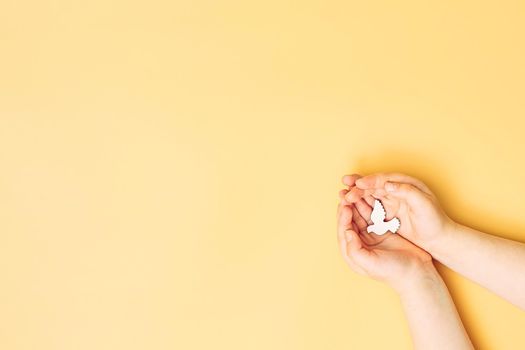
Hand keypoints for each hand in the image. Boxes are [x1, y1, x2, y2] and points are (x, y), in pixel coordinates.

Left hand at [337, 176, 432, 291]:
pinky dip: (371, 206)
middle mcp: (359, 244)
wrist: (417, 274)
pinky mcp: (383, 232)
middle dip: (348, 207)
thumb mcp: (370, 263)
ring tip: (356, 191)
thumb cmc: (393, 272)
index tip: (345, 205)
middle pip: (350, 221)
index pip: (344, 231)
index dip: (343, 217)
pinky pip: (374, 215)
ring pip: (361, 216)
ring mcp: (371, 237)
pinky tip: (370, 195)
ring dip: (358, 204)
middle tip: (347, 193)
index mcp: (352, 253)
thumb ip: (354, 250)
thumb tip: (346, 233)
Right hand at [343, 173, 455, 251]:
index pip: (384, 179)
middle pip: (374, 185)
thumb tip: (387, 184)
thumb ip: (406, 191)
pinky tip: (350, 206)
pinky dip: (360, 205)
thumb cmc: (435, 221)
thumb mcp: (424, 204)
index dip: (370, 181)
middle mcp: (397, 190)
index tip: (358, 184)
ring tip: (343, 194)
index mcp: (406, 183)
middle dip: (358, 185)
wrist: (439, 239)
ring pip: (370, 194)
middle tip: (345, 186)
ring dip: (356, 194)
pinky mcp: (388, 212)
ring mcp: (391, 201)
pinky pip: (371, 206)